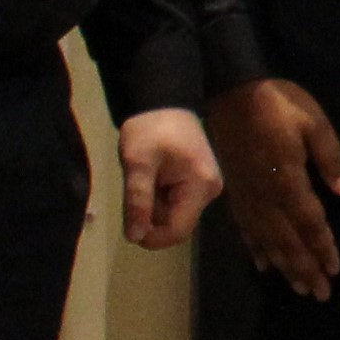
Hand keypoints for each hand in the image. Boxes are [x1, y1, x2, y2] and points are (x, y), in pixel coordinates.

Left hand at [118, 107, 219, 250]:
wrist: (163, 101)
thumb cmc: (150, 130)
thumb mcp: (137, 165)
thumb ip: (137, 202)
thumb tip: (135, 238)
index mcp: (200, 186)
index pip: (178, 229)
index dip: (153, 238)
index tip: (129, 231)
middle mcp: (210, 191)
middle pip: (178, 223)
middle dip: (152, 217)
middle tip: (133, 192)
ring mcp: (207, 186)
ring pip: (176, 214)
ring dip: (155, 206)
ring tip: (143, 179)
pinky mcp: (200, 182)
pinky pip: (178, 202)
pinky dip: (160, 197)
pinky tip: (152, 178)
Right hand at [213, 78, 339, 299]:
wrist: (229, 92)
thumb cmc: (277, 104)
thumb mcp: (314, 123)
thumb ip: (330, 158)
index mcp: (288, 180)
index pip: (310, 223)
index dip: (323, 248)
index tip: (334, 270)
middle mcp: (265, 196)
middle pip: (288, 240)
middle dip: (305, 268)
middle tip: (320, 294)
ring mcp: (246, 196)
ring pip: (266, 239)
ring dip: (283, 265)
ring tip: (297, 287)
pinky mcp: (234, 191)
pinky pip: (245, 228)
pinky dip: (255, 248)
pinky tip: (263, 265)